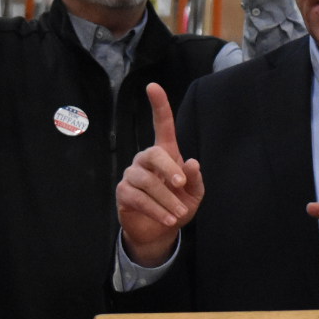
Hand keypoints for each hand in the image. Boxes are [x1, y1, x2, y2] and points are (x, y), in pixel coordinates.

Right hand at [116, 83, 204, 266]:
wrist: (160, 231)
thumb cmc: (178, 205)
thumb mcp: (194, 194)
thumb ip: (195, 179)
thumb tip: (192, 163)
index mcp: (166, 153)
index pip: (161, 125)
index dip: (159, 106)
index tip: (153, 86)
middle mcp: (146, 160)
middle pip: (153, 153)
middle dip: (168, 168)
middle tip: (181, 185)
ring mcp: (132, 174)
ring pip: (147, 181)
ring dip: (166, 199)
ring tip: (179, 214)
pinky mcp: (123, 192)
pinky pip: (138, 198)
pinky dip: (156, 209)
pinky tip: (168, 219)